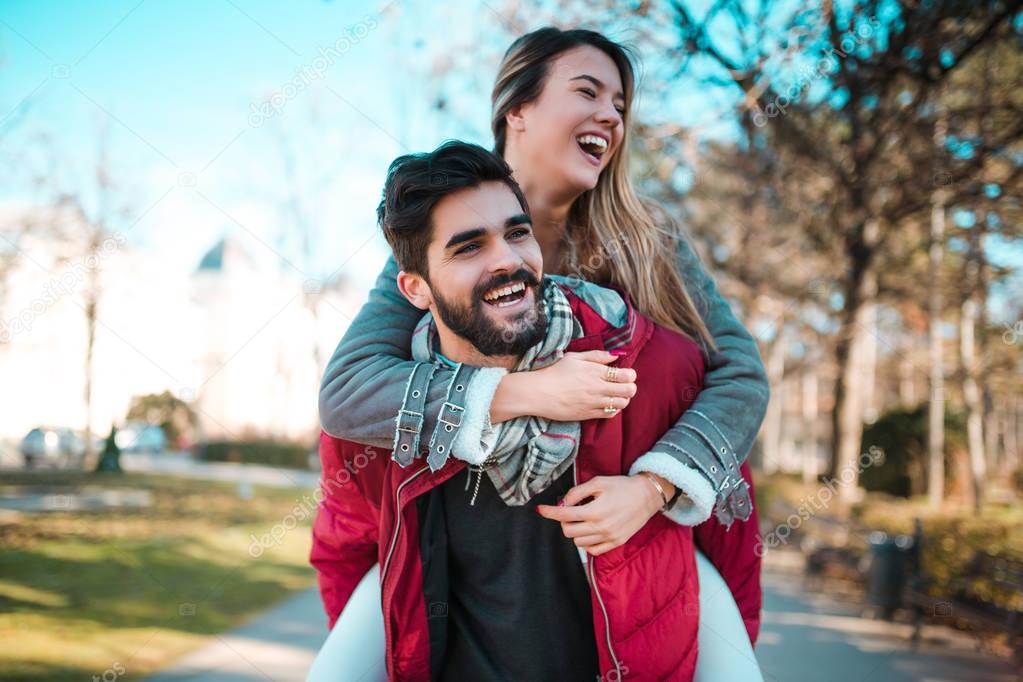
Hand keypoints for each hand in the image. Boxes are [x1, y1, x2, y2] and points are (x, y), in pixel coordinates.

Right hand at [490, 350, 637, 423]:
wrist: (539, 392)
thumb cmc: (554, 372)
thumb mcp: (574, 357)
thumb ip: (597, 356)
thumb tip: (616, 355)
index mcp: (595, 371)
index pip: (625, 375)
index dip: (630, 374)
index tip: (626, 374)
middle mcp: (597, 387)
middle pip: (628, 390)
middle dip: (630, 387)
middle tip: (624, 385)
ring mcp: (593, 402)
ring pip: (622, 403)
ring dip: (623, 399)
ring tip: (616, 395)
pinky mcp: (588, 414)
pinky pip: (610, 414)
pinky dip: (614, 409)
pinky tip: (608, 403)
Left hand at [535, 474, 673, 555]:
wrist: (647, 496)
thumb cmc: (622, 486)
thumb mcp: (598, 482)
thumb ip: (577, 493)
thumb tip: (562, 503)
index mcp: (594, 511)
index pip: (564, 515)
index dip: (549, 512)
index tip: (540, 509)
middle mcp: (601, 527)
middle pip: (568, 531)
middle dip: (564, 520)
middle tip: (571, 511)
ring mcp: (609, 537)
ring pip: (578, 543)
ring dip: (575, 531)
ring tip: (583, 519)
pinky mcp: (616, 543)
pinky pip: (593, 550)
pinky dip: (587, 542)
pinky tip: (590, 530)